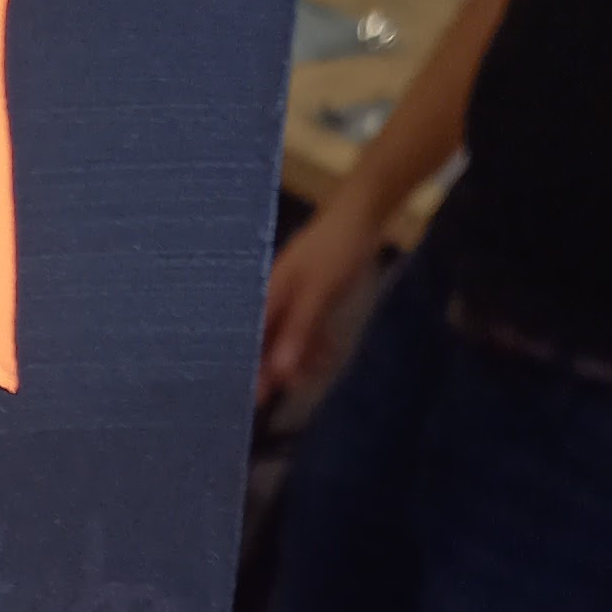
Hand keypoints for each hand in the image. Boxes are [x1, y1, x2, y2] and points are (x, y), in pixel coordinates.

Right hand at [260, 192, 379, 400]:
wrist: (362, 214)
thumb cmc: (335, 249)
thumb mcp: (318, 292)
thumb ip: (299, 330)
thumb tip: (280, 372)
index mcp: (267, 295)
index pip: (249, 341)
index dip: (249, 369)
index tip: (252, 397)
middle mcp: (275, 298)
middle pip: (266, 342)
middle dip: (274, 369)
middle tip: (283, 395)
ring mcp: (294, 297)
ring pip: (289, 336)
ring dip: (300, 358)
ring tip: (314, 376)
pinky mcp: (312, 295)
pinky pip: (308, 327)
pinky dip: (316, 342)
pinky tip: (327, 357)